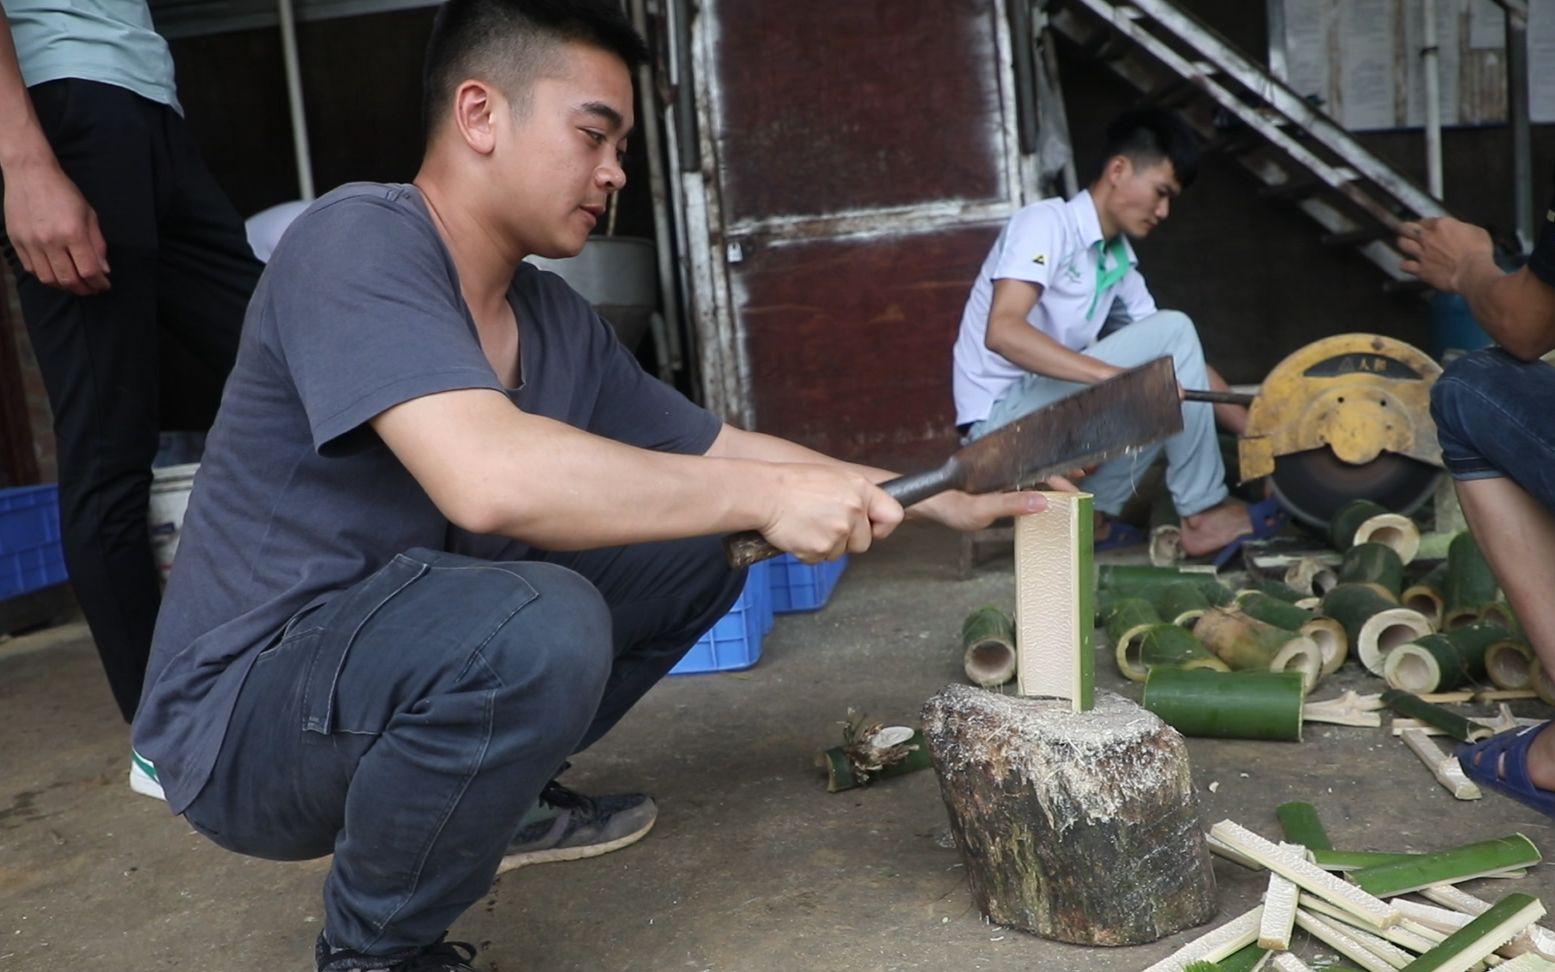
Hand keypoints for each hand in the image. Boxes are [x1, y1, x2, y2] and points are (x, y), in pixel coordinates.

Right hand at [3, 160, 109, 294]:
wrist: (30, 174)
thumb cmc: (64, 192)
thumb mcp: (89, 214)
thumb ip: (97, 244)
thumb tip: (104, 270)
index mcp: (72, 233)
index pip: (89, 270)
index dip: (99, 283)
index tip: (104, 285)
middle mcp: (50, 241)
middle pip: (68, 279)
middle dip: (84, 289)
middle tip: (91, 289)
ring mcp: (30, 242)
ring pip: (48, 279)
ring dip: (64, 286)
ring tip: (75, 283)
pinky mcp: (16, 242)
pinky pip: (31, 269)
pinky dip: (46, 276)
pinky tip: (55, 273)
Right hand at [760, 463, 902, 562]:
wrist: (764, 494)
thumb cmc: (793, 483)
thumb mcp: (834, 478)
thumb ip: (857, 495)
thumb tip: (870, 515)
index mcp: (860, 489)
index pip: (894, 515)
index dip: (883, 527)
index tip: (873, 529)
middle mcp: (854, 511)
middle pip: (864, 543)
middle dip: (847, 540)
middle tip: (824, 523)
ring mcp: (838, 532)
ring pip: (840, 553)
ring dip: (825, 545)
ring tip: (807, 523)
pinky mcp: (820, 549)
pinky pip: (820, 559)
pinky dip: (808, 551)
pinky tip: (798, 532)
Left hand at [1397, 217, 1491, 293]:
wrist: (1473, 271)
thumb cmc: (1479, 250)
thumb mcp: (1475, 231)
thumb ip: (1461, 228)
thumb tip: (1458, 230)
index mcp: (1441, 225)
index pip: (1425, 221)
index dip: (1424, 224)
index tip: (1424, 228)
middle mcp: (1427, 237)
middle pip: (1406, 229)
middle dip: (1405, 229)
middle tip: (1406, 231)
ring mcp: (1421, 253)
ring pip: (1402, 244)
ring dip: (1403, 243)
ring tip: (1406, 245)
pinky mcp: (1420, 269)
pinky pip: (1404, 265)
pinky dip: (1405, 264)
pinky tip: (1408, 265)